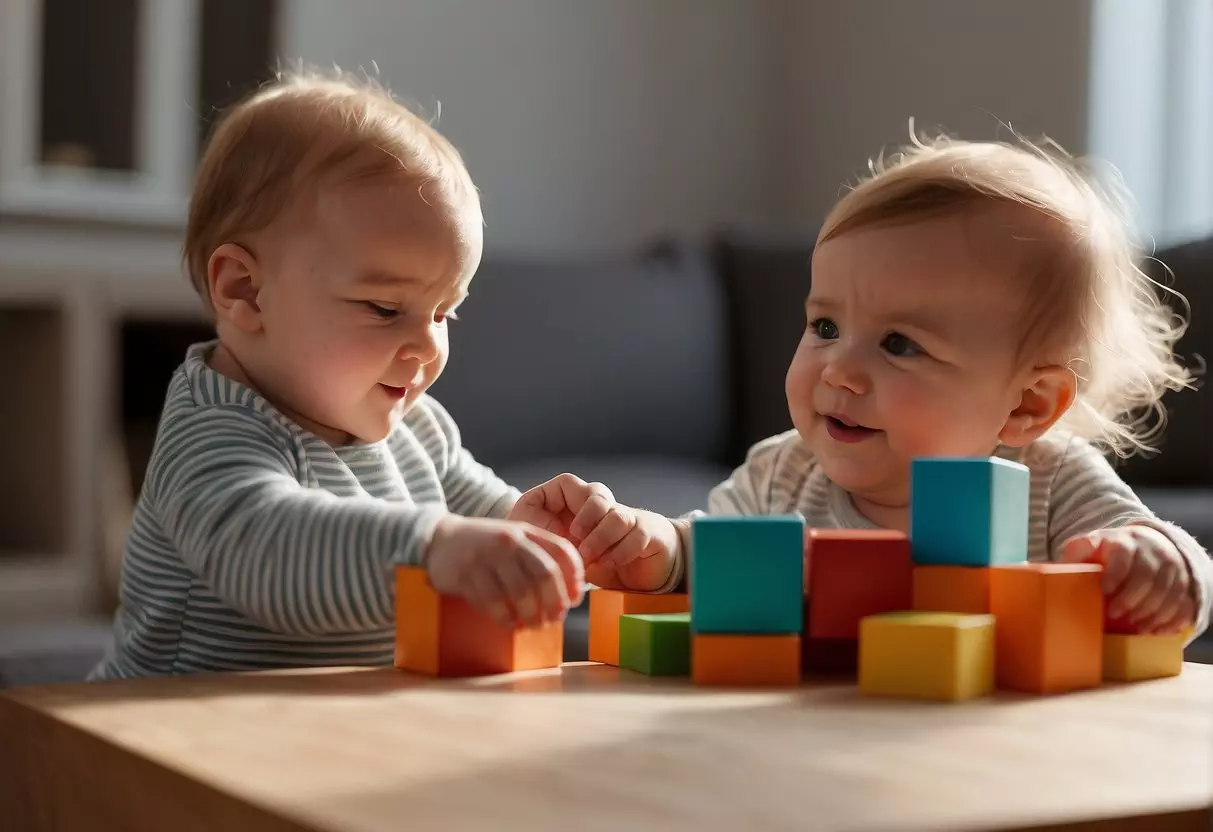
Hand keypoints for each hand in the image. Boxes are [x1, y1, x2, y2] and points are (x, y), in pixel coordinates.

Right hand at [424, 515, 584, 628]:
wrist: (440, 540)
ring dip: (531, 615)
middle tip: (556, 619)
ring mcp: (487, 557)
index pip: (562, 550)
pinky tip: (510, 624)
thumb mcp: (514, 540)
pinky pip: (493, 603)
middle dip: (555, 602)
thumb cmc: (485, 546)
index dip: (575, 577)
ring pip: (520, 592)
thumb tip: (568, 591)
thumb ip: (539, 557)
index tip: (575, 598)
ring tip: (534, 625)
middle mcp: (509, 541)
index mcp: (526, 532)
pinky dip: (505, 618)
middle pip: (545, 574)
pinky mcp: (466, 575)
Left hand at [509, 474, 679, 591]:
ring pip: (617, 515)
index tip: (567, 529)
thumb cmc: (587, 560)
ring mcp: (627, 517)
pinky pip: (636, 535)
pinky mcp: (646, 535)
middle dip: (585, 521)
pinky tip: (607, 564)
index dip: (565, 503)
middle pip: (597, 493)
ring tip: (589, 558)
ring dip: (600, 539)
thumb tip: (534, 536)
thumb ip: (542, 535)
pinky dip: (618, 551)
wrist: (634, 574)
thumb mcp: (557, 548)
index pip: (569, 483)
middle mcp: (604, 504)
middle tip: (577, 546)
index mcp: (577, 501)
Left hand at [1060, 524, 1194, 633]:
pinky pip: (1181, 603)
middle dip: (1129, 600)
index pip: (1121, 555)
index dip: (1113, 574)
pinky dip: (1167, 619)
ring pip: (1165, 592)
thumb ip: (1073, 556)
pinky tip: (1152, 629)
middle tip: (1113, 615)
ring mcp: (1169, 567)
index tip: (1103, 591)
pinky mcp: (1182, 582)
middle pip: (1146, 577)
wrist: (1146, 544)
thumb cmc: (1109, 552)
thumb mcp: (1088, 547)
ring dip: (1148, 613)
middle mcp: (1149, 552)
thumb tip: (1039, 570)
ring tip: (1132, 625)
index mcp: (1122, 541)